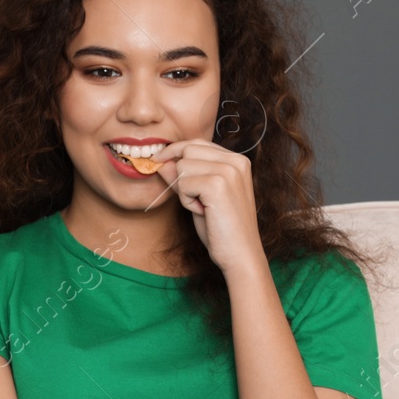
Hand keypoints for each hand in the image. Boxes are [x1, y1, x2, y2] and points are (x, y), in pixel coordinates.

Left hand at [149, 139, 264, 275]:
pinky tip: (203, 212)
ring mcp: (228, 171)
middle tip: (195, 200)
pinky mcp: (218, 184)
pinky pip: (183, 183)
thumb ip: (183, 177)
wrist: (240, 255)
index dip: (175, 151)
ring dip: (184, 190)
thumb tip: (161, 161)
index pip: (197, 143)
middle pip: (187, 149)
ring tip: (203, 207)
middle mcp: (236, 160)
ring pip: (182, 166)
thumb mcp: (200, 197)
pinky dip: (186, 200)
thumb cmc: (222, 229)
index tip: (158, 160)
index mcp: (237, 160)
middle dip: (181, 175)